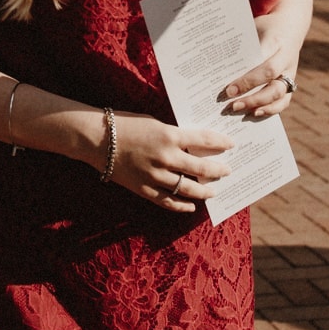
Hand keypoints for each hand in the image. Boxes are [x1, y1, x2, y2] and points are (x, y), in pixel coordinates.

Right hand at [108, 112, 231, 213]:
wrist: (97, 138)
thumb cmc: (125, 124)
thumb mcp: (154, 122)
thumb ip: (174, 134)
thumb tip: (194, 143)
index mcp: (170, 135)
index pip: (204, 139)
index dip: (221, 142)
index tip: (231, 145)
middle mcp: (166, 156)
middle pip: (201, 167)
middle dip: (218, 170)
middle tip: (226, 171)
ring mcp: (155, 175)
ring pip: (188, 188)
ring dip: (204, 191)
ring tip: (213, 191)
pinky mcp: (144, 188)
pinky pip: (168, 201)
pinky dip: (182, 205)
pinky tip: (192, 206)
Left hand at [221, 36, 301, 119]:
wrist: (290, 26)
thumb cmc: (266, 29)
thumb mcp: (254, 29)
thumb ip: (241, 46)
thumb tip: (217, 65)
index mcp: (277, 43)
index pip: (263, 64)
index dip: (247, 79)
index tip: (229, 89)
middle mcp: (286, 61)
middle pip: (272, 82)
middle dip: (252, 95)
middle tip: (231, 104)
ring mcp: (290, 74)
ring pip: (280, 94)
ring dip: (260, 105)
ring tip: (241, 111)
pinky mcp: (290, 84)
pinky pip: (284, 101)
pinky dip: (271, 110)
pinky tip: (254, 114)